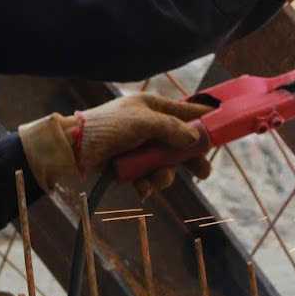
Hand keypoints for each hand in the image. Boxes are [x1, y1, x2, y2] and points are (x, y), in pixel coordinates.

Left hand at [76, 93, 211, 198]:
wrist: (70, 149)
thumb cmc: (105, 128)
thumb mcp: (141, 123)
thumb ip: (171, 129)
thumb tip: (195, 138)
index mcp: (152, 107)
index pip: (187, 111)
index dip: (206, 122)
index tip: (224, 132)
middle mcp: (149, 126)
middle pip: (180, 144)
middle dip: (189, 160)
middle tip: (202, 174)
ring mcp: (139, 147)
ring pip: (165, 165)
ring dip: (162, 176)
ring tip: (153, 181)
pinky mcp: (129, 166)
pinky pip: (147, 178)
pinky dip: (145, 185)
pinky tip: (140, 188)